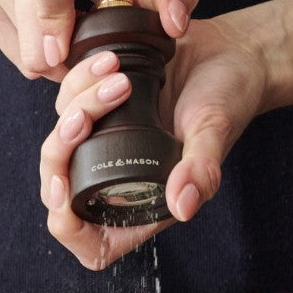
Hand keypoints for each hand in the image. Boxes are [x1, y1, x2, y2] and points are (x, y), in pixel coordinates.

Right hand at [0, 0, 198, 79]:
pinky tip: (57, 33)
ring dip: (60, 59)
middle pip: (34, 37)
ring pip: (28, 54)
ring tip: (79, 35)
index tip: (61, 50)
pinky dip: (42, 54)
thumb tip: (177, 25)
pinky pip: (17, 56)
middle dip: (71, 60)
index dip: (51, 16)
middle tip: (99, 53)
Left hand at [39, 13, 269, 269]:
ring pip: (59, 138)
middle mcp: (122, 174)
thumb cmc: (230, 98)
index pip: (93, 240)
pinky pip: (68, 98)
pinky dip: (79, 80)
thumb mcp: (215, 133)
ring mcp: (107, 139)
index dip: (68, 226)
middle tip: (84, 118)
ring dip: (77, 105)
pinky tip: (110, 62)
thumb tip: (183, 207)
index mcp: (147, 198)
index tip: (64, 189)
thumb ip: (201, 170)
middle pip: (59, 187)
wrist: (233, 52)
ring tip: (118, 77)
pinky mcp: (101, 103)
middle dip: (59, 152)